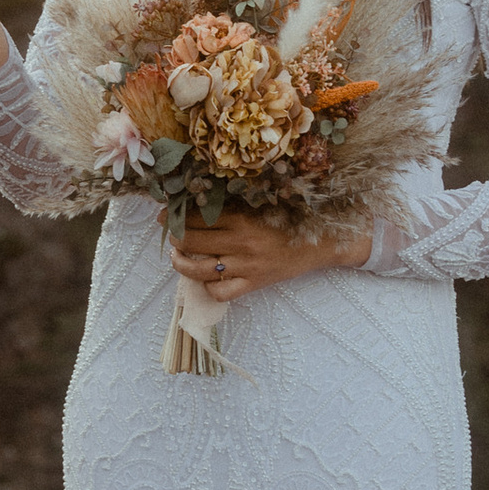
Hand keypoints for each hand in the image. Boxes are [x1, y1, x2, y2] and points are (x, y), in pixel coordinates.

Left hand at [167, 211, 374, 305]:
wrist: (321, 243)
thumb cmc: (291, 219)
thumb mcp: (263, 205)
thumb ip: (236, 203)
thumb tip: (203, 197)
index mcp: (243, 218)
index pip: (198, 216)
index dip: (177, 215)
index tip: (167, 212)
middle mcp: (241, 243)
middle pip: (192, 241)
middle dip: (175, 237)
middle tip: (170, 233)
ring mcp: (246, 266)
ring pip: (200, 269)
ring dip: (181, 263)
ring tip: (177, 257)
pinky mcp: (254, 284)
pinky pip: (221, 292)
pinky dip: (208, 287)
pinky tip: (205, 278)